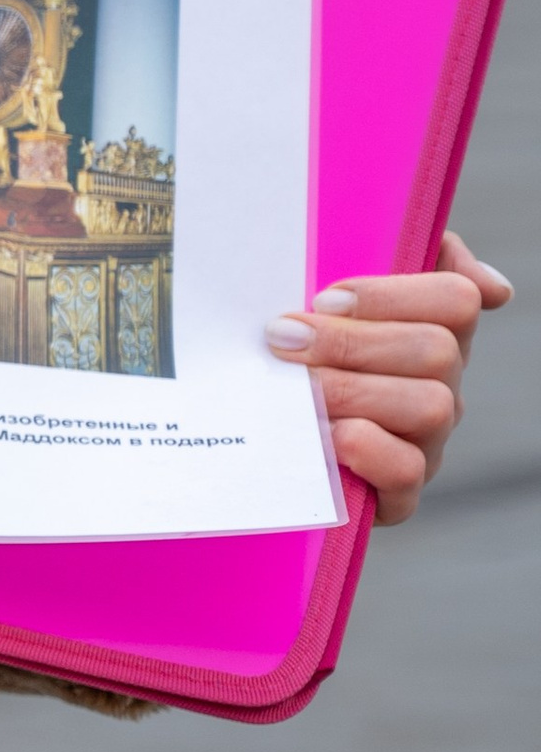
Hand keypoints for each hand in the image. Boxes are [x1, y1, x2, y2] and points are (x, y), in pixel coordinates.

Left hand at [263, 230, 513, 523]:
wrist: (255, 436)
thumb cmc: (303, 353)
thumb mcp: (335, 294)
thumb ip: (405, 257)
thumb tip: (494, 287)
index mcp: (435, 333)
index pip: (457, 300)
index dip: (391, 295)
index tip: (323, 298)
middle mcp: (443, 387)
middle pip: (436, 351)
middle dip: (351, 342)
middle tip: (282, 338)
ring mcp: (427, 443)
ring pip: (429, 407)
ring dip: (351, 391)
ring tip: (294, 386)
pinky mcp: (400, 494)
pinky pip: (405, 472)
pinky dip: (362, 449)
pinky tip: (319, 433)